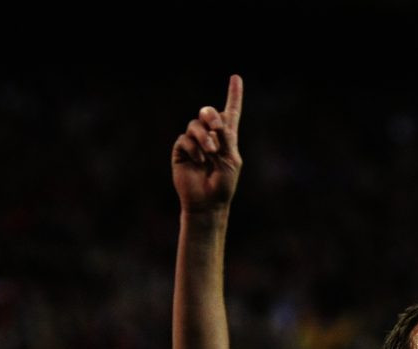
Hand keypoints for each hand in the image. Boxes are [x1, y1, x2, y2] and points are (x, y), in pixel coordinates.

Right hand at [172, 75, 243, 212]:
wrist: (207, 202)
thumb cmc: (223, 185)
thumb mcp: (231, 161)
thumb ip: (226, 140)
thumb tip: (214, 123)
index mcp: (227, 139)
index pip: (231, 113)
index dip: (234, 95)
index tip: (236, 78)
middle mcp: (210, 137)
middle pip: (208, 112)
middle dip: (212, 115)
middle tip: (216, 127)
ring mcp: (195, 143)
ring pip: (195, 125)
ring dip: (204, 137)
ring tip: (210, 152)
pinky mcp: (181, 150)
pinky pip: (184, 139)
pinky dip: (194, 148)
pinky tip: (199, 161)